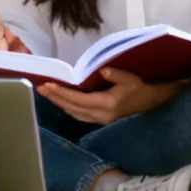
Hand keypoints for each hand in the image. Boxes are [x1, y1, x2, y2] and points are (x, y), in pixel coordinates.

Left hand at [38, 69, 180, 125]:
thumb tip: (102, 70)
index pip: (78, 100)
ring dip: (59, 103)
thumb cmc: (139, 88)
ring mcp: (99, 119)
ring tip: (46, 93)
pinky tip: (60, 100)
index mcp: (106, 104)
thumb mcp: (130, 78)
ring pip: (73, 113)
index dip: (62, 93)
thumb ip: (116, 75)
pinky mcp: (99, 120)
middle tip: (40, 88)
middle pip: (72, 108)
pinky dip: (67, 107)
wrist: (149, 102)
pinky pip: (79, 115)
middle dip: (55, 98)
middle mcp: (100, 114)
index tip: (48, 85)